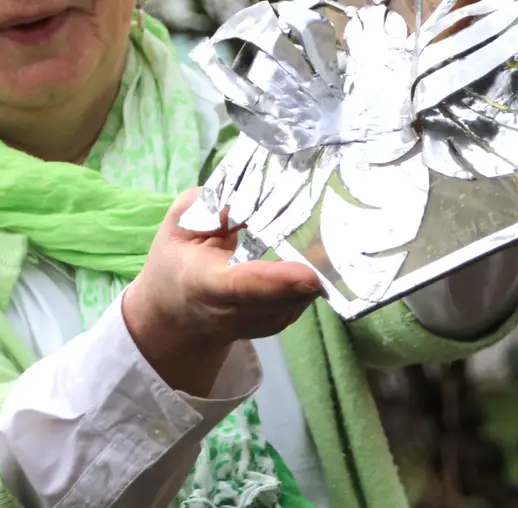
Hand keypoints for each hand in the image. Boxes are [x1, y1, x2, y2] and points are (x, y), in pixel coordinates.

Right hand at [122, 188, 321, 396]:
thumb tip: (252, 194)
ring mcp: (261, 323)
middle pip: (281, 298)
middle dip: (312, 271)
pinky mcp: (280, 322)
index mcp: (202, 283)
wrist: (176, 316)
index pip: (240, 286)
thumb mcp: (179, 225)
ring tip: (334, 236)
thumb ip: (210, 207)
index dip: (275, 282)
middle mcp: (233, 311)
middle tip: (341, 237)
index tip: (307, 274)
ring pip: (299, 300)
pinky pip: (304, 298)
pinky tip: (320, 250)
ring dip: (317, 271)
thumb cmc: (177, 262)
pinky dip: (314, 275)